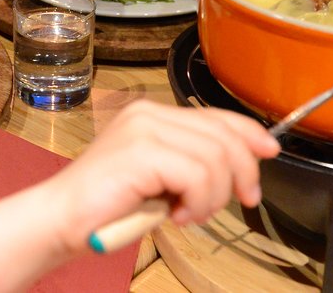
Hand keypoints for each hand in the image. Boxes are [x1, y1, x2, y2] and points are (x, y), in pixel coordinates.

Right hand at [45, 100, 278, 257]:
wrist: (63, 219)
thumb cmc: (108, 205)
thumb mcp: (162, 179)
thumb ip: (193, 164)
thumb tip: (241, 165)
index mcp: (152, 114)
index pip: (216, 115)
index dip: (249, 133)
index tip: (270, 152)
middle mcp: (149, 113)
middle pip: (224, 136)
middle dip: (241, 174)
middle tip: (239, 202)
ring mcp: (144, 129)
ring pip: (215, 159)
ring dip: (212, 198)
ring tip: (188, 214)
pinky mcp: (141, 151)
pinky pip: (197, 176)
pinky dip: (196, 202)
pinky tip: (175, 216)